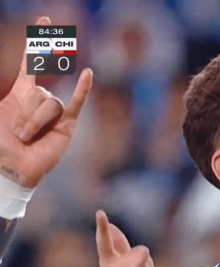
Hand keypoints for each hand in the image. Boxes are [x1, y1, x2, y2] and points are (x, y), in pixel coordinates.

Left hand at [0, 16, 92, 187]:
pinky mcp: (67, 126)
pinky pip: (75, 104)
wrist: (10, 170)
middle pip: (38, 91)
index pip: (31, 62)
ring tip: (26, 139)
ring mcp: (55, 113)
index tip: (45, 20)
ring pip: (50, 104)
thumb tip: (21, 87)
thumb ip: (3, 102)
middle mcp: (39, 100)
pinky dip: (82, 89)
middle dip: (24, 113)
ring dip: (34, 123)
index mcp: (19, 94)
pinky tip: (87, 73)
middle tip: (16, 133)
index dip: (37, 42)